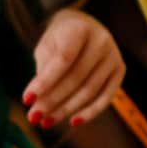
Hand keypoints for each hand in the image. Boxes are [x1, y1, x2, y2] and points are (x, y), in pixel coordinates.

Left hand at [23, 10, 124, 130]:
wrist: (83, 25)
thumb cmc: (60, 39)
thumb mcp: (46, 47)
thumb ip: (44, 71)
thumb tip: (38, 103)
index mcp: (80, 28)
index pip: (62, 60)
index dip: (44, 82)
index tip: (26, 100)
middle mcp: (101, 40)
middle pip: (75, 78)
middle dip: (52, 100)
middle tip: (34, 117)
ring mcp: (113, 55)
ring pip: (89, 91)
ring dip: (66, 110)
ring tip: (46, 122)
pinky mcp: (120, 69)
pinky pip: (106, 97)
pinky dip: (90, 112)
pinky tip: (73, 122)